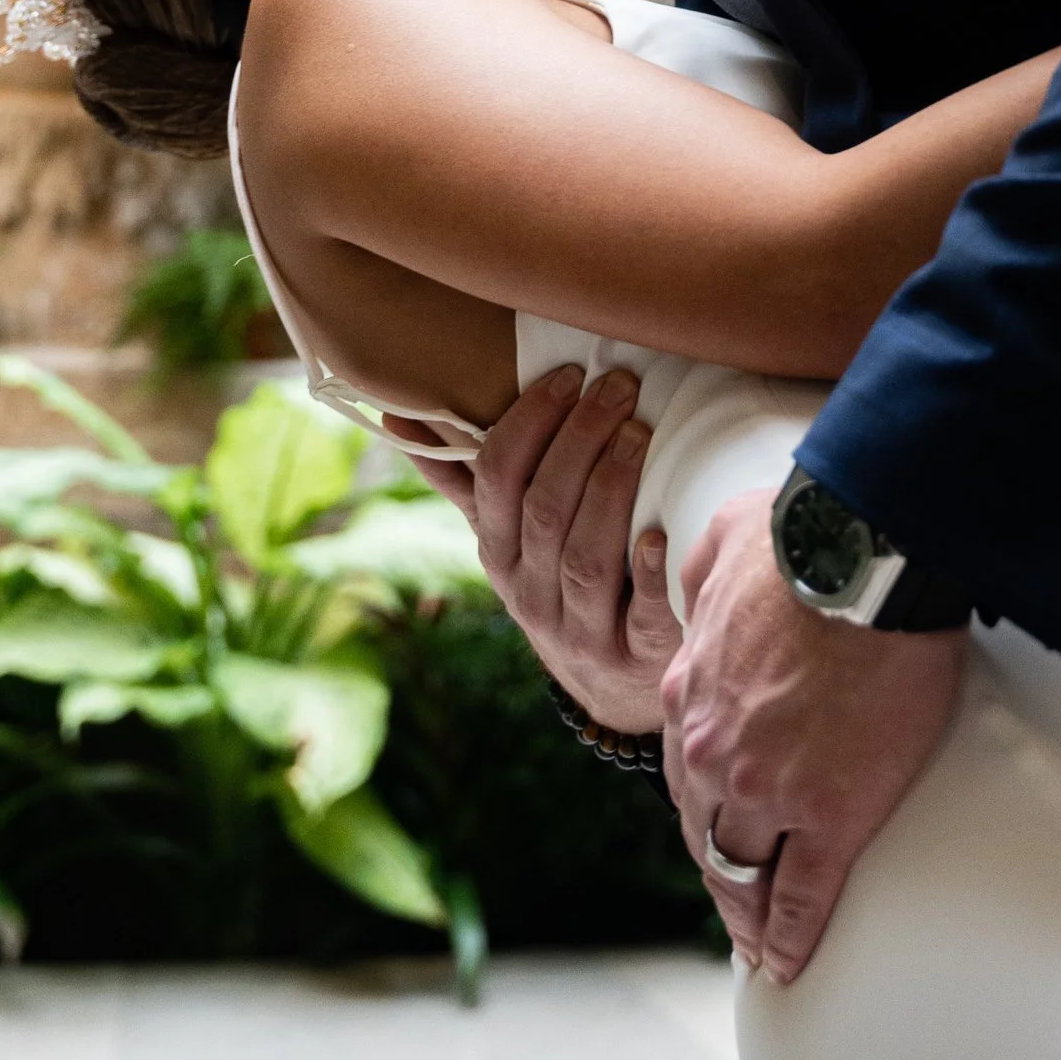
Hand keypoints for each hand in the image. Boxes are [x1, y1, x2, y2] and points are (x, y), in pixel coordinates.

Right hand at [411, 363, 677, 732]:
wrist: (612, 684)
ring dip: (611, 489)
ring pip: (585, 557)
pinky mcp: (636, 654)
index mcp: (498, 554)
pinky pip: (640, 614)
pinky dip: (650, 574)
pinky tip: (660, 533)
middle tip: (619, 386)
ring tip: (639, 430)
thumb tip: (400, 418)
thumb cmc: (559, 582)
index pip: (496, 482)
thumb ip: (463, 479)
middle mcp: (531, 594)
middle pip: (544, 511)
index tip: (568, 375)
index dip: (528, 424)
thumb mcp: (506, 538)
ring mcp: (581, 630)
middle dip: (578, 441)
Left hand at [663, 490, 965, 982]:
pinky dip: (791, 937)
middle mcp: (713, 751)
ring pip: (743, 872)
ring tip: (762, 945)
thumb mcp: (724, 540)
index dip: (702, 810)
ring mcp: (767, 790)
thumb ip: (702, 569)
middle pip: (707, 835)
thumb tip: (696, 577)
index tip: (717, 831)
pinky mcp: (829, 817)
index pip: (685, 774)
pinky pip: (801, 897)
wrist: (865, 560)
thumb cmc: (806, 540)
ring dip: (749, 914)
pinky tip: (789, 962)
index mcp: (691, 694)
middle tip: (737, 904)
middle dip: (721, 873)